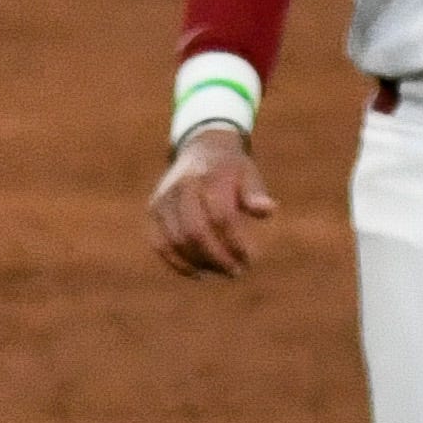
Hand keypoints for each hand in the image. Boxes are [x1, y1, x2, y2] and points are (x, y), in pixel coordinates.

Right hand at [149, 125, 277, 277]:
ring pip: (176, 241)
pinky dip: (178, 263)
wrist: (200, 148)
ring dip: (200, 264)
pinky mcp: (154, 210)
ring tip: (222, 272)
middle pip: (195, 232)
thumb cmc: (231, 168)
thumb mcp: (248, 173)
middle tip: (237, 272)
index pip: (221, 216)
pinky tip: (200, 273)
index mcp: (209, 176)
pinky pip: (160, 244)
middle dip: (217, 257)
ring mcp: (164, 199)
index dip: (235, 242)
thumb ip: (255, 192)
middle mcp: (182, 187)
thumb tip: (267, 210)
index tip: (250, 259)